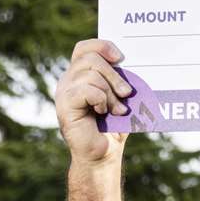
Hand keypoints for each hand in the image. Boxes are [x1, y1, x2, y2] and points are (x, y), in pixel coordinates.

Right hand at [55, 39, 131, 163]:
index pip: (84, 48)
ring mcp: (64, 92)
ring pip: (91, 74)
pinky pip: (87, 90)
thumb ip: (120, 80)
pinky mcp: (64, 106)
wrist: (103, 154)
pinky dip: (101, 100)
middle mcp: (68, 80)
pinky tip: (104, 112)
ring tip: (117, 110)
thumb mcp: (120, 98)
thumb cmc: (113, 126)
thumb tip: (136, 65)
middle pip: (90, 58)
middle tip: (127, 93)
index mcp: (80, 74)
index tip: (121, 58)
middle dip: (114, 74)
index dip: (102, 46)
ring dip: (110, 93)